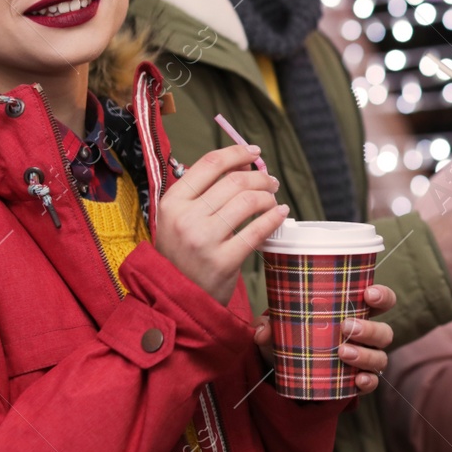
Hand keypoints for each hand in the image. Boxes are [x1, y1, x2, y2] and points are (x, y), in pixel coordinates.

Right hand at [155, 144, 287, 304]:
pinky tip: (280, 214)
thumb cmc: (181, 255)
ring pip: (248, 202)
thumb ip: (204, 191)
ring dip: (268, 196)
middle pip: (234, 181)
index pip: (209, 164)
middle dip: (260, 177)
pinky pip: (257, 231)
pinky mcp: (222, 262)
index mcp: (172, 202)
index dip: (236, 153)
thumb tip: (243, 163)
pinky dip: (274, 218)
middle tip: (271, 182)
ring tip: (273, 200)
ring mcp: (203, 240)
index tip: (254, 152)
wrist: (173, 299)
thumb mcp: (179, 219)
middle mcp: (185, 218)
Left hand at [252, 284, 396, 393]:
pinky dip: (367, 381)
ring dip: (365, 355)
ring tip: (342, 353)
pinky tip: (357, 380)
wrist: (288, 373)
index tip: (368, 294)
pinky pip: (373, 383)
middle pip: (385, 331)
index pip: (381, 301)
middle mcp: (365, 337)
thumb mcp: (280, 329)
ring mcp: (364, 360)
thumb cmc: (294, 339)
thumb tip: (263, 330)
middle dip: (370, 328)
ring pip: (380, 357)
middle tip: (346, 326)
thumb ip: (269, 326)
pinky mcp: (358, 382)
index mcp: (354, 313)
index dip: (382, 295)